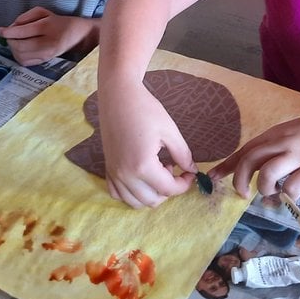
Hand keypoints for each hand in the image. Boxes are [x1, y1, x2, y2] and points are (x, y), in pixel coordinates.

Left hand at [0, 7, 91, 65]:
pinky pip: (25, 62)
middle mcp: (47, 42)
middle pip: (20, 46)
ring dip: (13, 49)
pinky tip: (20, 49)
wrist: (77, 35)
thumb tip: (11, 28)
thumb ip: (25, 17)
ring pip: (21, 56)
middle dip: (10, 41)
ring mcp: (46, 54)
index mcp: (47, 26)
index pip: (23, 31)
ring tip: (15, 41)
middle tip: (8, 36)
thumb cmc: (58, 21)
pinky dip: (18, 56)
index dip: (8, 32)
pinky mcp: (45, 61)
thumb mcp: (43, 12)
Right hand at [99, 81, 195, 207]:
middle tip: (173, 169)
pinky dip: (131, 193)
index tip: (190, 173)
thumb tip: (192, 170)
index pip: (168, 189)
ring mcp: (114, 173)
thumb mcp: (170, 131)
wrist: (118, 96)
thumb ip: (183, 154)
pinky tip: (141, 177)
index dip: (184, 184)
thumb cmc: (145, 109)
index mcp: (142, 165)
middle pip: (153, 200)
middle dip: (168, 190)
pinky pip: (118, 194)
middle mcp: (125, 174)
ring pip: (135, 202)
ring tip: (158, 171)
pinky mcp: (107, 168)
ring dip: (151, 194)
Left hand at [211, 110, 299, 199]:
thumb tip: (257, 169)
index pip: (244, 150)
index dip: (227, 165)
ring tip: (271, 192)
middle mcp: (282, 143)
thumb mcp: (291, 134)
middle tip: (242, 194)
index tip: (213, 178)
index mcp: (274, 134)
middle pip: (249, 160)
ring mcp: (297, 156)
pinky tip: (292, 194)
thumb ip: (274, 148)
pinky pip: (292, 187)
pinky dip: (287, 195)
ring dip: (263, 188)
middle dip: (238, 179)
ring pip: (267, 174)